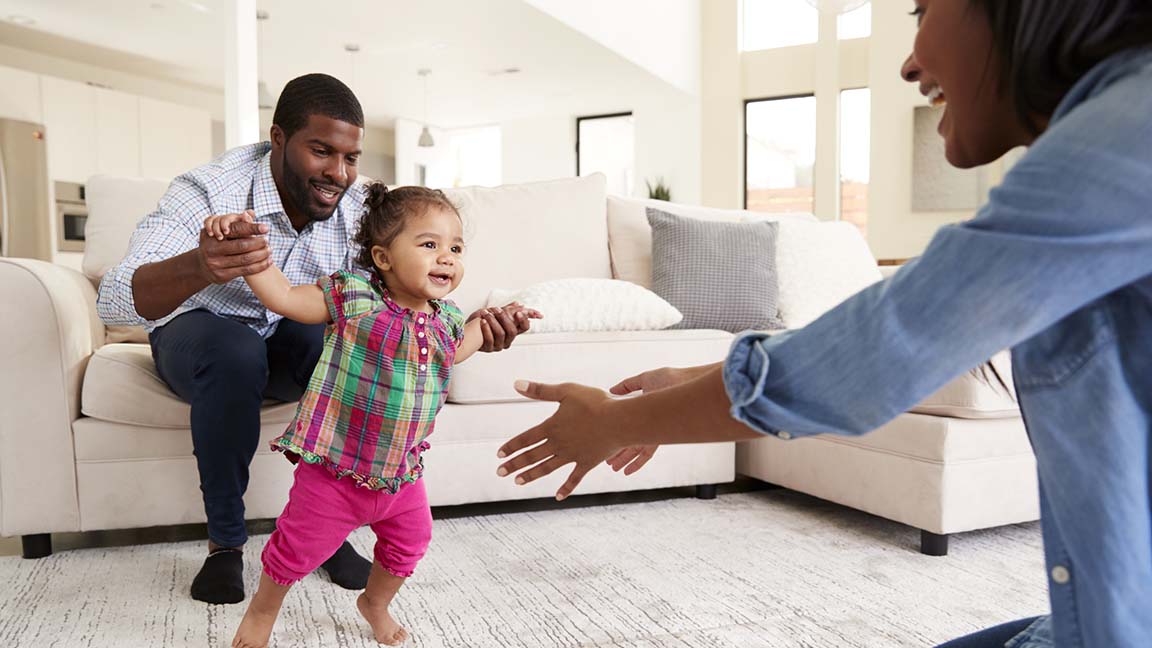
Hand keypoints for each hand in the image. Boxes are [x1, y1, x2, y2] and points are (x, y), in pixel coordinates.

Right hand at [196, 212, 271, 284]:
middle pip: (242, 245)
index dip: (252, 228)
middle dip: (258, 242)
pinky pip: (246, 270)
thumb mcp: (221, 232)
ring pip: (246, 259)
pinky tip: (268, 261)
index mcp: (213, 235)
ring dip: (261, 254)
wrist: (201, 266)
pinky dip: (260, 266)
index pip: (236, 230)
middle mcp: (212, 249)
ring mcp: (216, 264)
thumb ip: (237, 223)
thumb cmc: (217, 245)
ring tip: (269, 250)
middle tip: (267, 240)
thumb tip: (251, 213)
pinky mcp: (222, 276)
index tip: (266, 228)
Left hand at [469, 302, 542, 351]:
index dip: (524, 320)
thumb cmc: (482, 321)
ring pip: (501, 334)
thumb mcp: (495, 313)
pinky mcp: (488, 348)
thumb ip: (508, 310)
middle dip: (504, 318)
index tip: (518, 313)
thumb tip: (519, 304)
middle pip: (512, 331)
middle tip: (497, 310)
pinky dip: (486, 329)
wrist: (467, 330)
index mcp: (512, 331)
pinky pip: (490, 340)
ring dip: (493, 321)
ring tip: (485, 313)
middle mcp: (507, 340)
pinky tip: (482, 322)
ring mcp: (498, 345)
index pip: (525, 327)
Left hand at [497, 381, 622, 500]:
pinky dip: (566, 488)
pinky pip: (574, 478)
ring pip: (547, 468)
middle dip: (515, 465)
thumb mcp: (566, 391)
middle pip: (532, 456)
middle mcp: (559, 444)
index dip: (511, 446)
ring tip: (517, 482)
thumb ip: (541, 390)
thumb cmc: (595, 402)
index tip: (499, 455)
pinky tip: (558, 497)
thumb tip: (516, 384)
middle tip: (500, 473)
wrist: (620, 421)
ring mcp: (572, 456)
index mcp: (552, 427)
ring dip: (531, 475)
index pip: (525, 439)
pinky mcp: (587, 463)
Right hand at [603, 367, 703, 475]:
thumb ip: (627, 385)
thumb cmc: (670, 379)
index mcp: (643, 410)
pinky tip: (627, 471)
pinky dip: (636, 463)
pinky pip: (646, 454)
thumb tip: (611, 390)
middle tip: (606, 460)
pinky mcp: (660, 437)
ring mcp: (654, 431)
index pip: (626, 427)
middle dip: (617, 451)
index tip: (605, 441)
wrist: (686, 385)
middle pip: (630, 440)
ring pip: (635, 449)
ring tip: (612, 467)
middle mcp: (648, 423)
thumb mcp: (644, 379)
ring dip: (623, 459)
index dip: (616, 435)